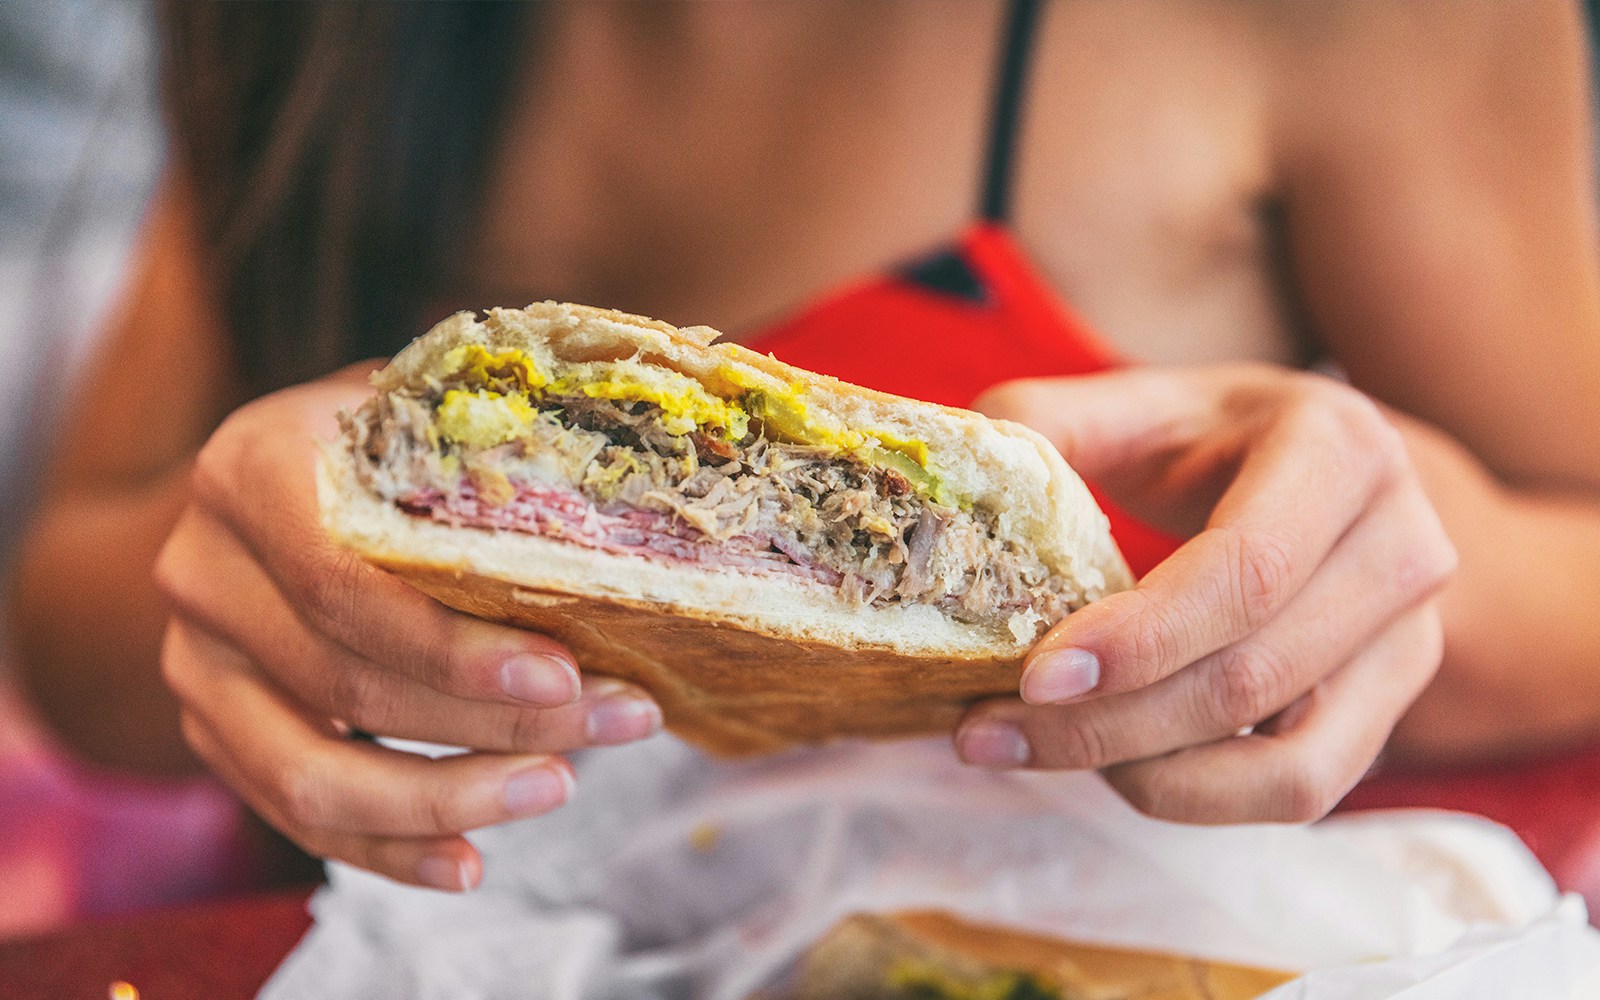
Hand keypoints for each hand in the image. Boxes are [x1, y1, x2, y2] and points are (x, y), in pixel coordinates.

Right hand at [155, 369, 661, 888]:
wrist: (274, 483)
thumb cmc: (384, 442)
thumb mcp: (426, 411)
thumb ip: (490, 447)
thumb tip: (621, 503)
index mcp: (249, 472)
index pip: (343, 584)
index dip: (453, 645)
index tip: (565, 674)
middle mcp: (202, 571)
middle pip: (349, 683)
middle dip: (497, 720)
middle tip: (619, 722)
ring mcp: (196, 664)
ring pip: (311, 775)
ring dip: (449, 798)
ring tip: (558, 787)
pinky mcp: (213, 733)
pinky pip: (296, 817)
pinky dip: (389, 849)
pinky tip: (470, 860)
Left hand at [954, 365, 1456, 822]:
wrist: (1321, 473)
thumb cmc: (1211, 438)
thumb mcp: (1134, 405)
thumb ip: (1042, 426)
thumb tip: (958, 481)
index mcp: (1340, 447)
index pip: (1249, 568)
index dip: (1143, 637)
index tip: (1034, 675)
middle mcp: (1402, 544)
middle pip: (1255, 676)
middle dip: (1109, 722)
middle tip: (987, 730)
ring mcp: (1412, 637)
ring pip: (1286, 759)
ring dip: (1145, 774)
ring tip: (1035, 748)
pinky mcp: (1391, 709)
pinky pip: (1302, 790)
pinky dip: (1197, 796)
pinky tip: (1114, 765)